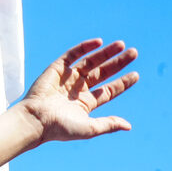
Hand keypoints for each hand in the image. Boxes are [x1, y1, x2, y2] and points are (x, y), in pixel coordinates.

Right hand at [16, 38, 137, 144]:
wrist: (35, 119)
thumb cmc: (59, 128)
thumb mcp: (89, 128)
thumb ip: (108, 124)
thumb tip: (128, 126)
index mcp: (85, 103)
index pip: (108, 90)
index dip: (122, 82)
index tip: (136, 75)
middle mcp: (77, 89)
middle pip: (102, 72)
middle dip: (118, 63)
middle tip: (134, 53)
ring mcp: (67, 78)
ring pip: (90, 61)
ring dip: (105, 53)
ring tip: (121, 45)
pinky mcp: (56, 69)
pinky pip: (72, 55)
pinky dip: (84, 47)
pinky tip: (99, 42)